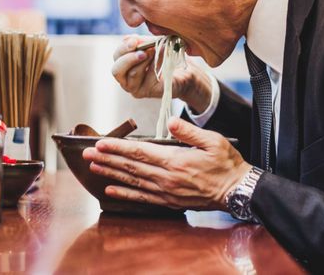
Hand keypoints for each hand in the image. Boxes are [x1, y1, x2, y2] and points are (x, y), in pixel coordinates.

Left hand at [82, 117, 251, 209]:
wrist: (237, 190)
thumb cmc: (226, 164)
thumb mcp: (213, 141)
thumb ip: (189, 132)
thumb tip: (170, 122)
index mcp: (175, 161)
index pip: (139, 152)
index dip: (117, 148)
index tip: (100, 143)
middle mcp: (166, 178)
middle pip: (130, 167)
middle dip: (107, 159)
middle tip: (87, 154)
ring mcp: (166, 191)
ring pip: (132, 181)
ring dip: (111, 173)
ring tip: (93, 167)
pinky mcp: (169, 201)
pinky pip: (141, 197)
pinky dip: (124, 193)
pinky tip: (110, 190)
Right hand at [111, 35, 212, 111]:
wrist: (185, 72)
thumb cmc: (166, 57)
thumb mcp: (152, 45)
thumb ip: (140, 42)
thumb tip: (131, 39)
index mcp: (124, 65)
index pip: (116, 56)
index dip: (124, 47)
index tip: (135, 40)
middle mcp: (126, 79)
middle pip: (117, 70)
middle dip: (129, 58)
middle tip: (143, 51)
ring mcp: (136, 88)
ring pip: (134, 73)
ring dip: (146, 59)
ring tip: (157, 50)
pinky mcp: (149, 92)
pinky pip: (149, 78)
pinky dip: (157, 65)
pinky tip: (166, 57)